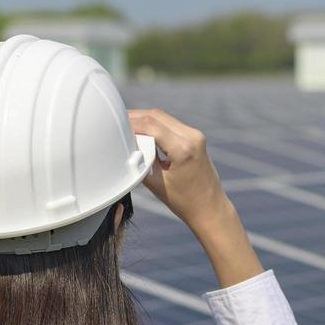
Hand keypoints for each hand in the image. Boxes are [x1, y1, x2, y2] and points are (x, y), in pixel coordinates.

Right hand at [128, 109, 262, 288]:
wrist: (210, 209)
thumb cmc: (184, 202)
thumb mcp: (156, 182)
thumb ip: (140, 161)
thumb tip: (125, 146)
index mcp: (183, 149)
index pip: (150, 125)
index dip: (129, 123)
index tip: (114, 128)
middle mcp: (192, 137)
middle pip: (156, 116)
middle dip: (134, 118)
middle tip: (115, 125)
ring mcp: (195, 135)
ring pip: (163, 117)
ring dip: (143, 120)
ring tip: (125, 128)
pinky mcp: (195, 138)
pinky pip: (170, 124)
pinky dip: (154, 125)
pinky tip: (141, 132)